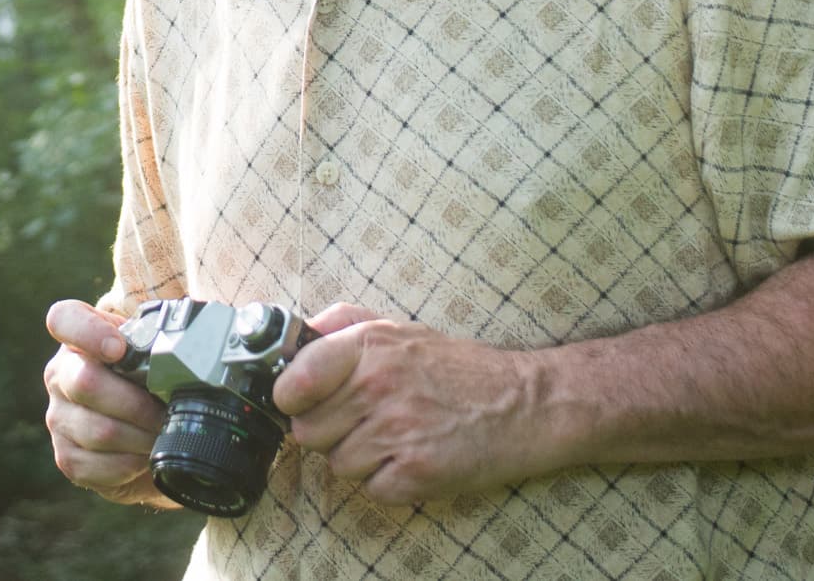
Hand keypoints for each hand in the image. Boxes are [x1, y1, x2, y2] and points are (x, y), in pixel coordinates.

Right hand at [42, 298, 171, 505]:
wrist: (140, 433)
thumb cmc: (148, 384)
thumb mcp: (151, 354)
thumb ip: (160, 341)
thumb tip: (193, 347)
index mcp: (78, 340)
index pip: (64, 319)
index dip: (88, 332)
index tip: (119, 349)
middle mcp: (60, 375)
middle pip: (87, 383)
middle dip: (137, 403)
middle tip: (165, 412)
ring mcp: (59, 418)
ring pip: (99, 430)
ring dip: (141, 438)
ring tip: (162, 435)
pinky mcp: (67, 458)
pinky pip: (98, 466)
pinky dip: (131, 465)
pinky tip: (144, 457)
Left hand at [272, 303, 556, 507]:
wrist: (523, 404)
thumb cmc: (459, 368)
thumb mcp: (401, 329)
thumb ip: (344, 324)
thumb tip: (295, 333)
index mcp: (370, 347)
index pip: (294, 381)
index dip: (290, 397)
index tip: (300, 401)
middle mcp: (378, 387)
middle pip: (307, 431)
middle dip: (329, 431)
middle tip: (363, 420)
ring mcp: (397, 432)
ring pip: (337, 465)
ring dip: (360, 459)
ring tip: (395, 437)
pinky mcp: (416, 473)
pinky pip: (370, 490)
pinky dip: (388, 482)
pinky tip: (412, 459)